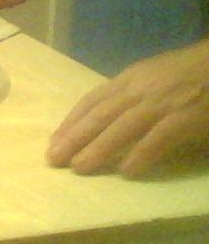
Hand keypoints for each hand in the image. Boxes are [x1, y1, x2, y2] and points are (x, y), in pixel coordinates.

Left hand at [47, 40, 208, 177]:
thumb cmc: (190, 71)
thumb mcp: (153, 75)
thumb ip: (130, 94)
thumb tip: (102, 120)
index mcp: (130, 78)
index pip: (92, 101)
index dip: (71, 122)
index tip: (54, 140)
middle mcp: (140, 89)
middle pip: (99, 116)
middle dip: (73, 138)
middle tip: (53, 159)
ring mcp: (162, 103)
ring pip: (121, 128)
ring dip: (97, 149)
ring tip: (78, 168)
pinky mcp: (185, 118)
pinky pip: (157, 139)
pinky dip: (140, 155)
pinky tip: (126, 172)